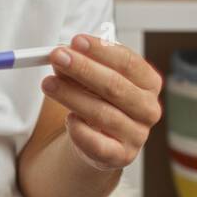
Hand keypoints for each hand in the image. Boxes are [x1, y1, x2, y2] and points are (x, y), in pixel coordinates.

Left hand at [41, 34, 163, 171]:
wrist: (98, 141)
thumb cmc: (98, 101)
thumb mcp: (91, 79)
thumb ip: (79, 64)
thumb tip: (61, 53)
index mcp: (149, 83)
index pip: (128, 62)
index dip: (101, 50)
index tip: (76, 40)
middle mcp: (148, 108)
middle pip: (115, 85)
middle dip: (83, 69)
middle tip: (57, 57)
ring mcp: (138, 135)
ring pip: (102, 113)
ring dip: (71, 96)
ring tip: (48, 84)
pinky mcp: (121, 156)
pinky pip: (97, 143)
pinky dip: (79, 130)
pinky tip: (68, 119)